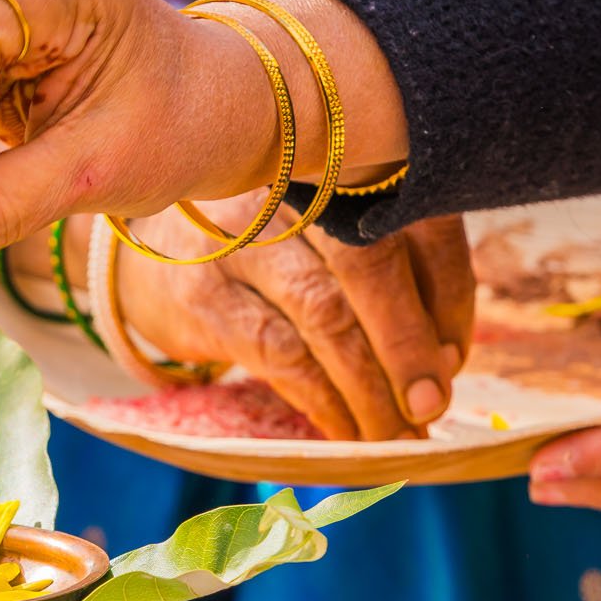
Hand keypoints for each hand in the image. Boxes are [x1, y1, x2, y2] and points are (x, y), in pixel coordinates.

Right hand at [108, 201, 473, 438]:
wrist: (145, 255)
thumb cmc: (261, 251)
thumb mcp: (322, 234)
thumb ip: (385, 267)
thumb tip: (447, 356)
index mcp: (340, 166)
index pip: (416, 222)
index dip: (450, 296)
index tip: (455, 357)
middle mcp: (289, 191)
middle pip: (371, 268)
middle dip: (411, 350)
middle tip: (434, 406)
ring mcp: (239, 241)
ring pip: (326, 318)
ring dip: (370, 389)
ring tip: (396, 435)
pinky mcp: (203, 295)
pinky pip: (279, 354)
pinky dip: (321, 400)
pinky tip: (345, 430)